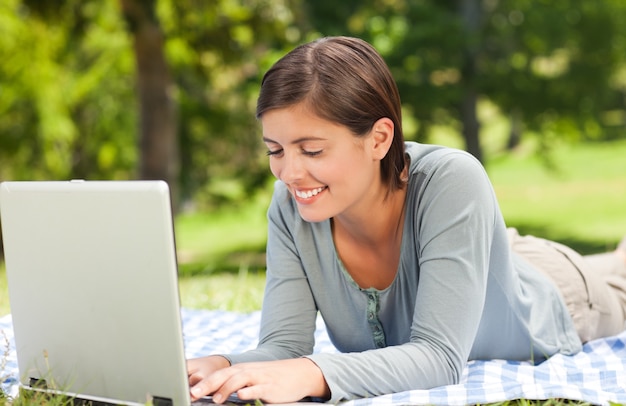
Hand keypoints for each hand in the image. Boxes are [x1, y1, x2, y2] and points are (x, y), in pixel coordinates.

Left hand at [188, 358, 329, 403]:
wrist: (298, 373)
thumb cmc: (271, 378)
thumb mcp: (251, 379)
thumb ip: (233, 384)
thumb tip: (211, 393)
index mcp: (240, 370)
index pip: (217, 375)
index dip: (201, 382)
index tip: (186, 390)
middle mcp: (248, 371)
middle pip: (224, 375)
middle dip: (207, 384)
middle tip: (192, 393)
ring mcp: (259, 378)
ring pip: (239, 380)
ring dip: (226, 389)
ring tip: (215, 399)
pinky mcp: (271, 387)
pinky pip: (259, 388)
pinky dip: (249, 391)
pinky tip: (241, 396)